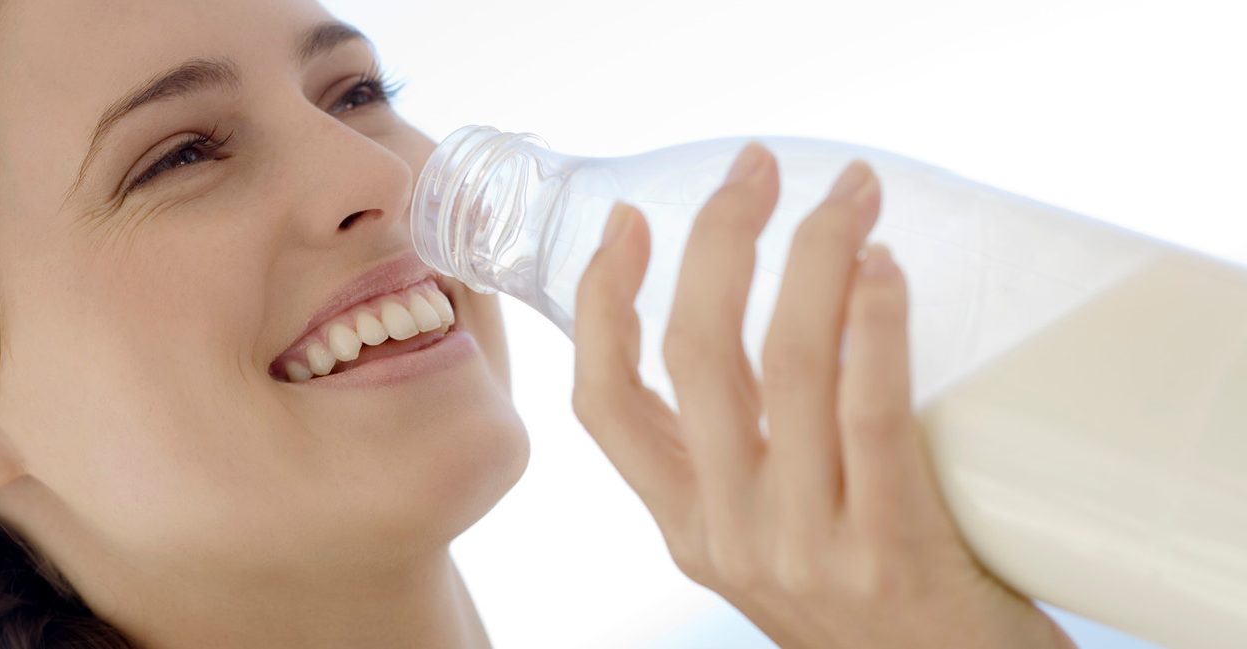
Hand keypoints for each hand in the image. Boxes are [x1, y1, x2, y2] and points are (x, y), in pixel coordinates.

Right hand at [571, 142, 1076, 648]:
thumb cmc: (877, 602)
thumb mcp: (782, 535)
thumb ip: (762, 448)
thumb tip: (795, 309)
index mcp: (687, 524)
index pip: (604, 402)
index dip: (603, 300)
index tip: (631, 221)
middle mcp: (726, 533)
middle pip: (696, 355)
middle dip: (719, 237)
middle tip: (759, 168)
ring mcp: (803, 547)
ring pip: (786, 366)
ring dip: (814, 255)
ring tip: (850, 195)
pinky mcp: (889, 552)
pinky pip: (871, 415)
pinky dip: (874, 326)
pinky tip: (882, 270)